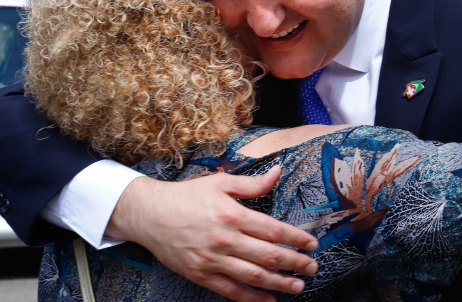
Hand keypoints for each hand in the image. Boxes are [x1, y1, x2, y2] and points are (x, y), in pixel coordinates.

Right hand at [105, 166, 318, 301]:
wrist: (150, 214)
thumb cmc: (186, 196)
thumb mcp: (220, 183)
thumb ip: (252, 183)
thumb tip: (278, 173)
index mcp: (231, 215)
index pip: (273, 229)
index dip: (296, 238)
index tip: (311, 244)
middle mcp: (224, 240)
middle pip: (268, 256)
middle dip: (294, 263)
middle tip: (311, 267)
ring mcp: (212, 260)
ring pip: (253, 277)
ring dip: (279, 283)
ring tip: (298, 286)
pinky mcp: (201, 275)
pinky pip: (231, 291)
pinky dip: (252, 298)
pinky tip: (268, 300)